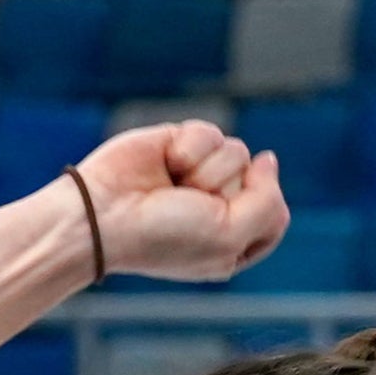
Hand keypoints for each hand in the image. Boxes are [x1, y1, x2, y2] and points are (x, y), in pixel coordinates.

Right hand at [69, 119, 288, 284]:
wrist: (100, 216)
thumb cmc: (160, 237)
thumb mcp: (230, 235)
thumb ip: (269, 202)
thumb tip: (267, 159)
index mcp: (231, 242)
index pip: (275, 216)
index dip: (259, 212)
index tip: (225, 225)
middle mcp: (216, 207)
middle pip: (259, 180)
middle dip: (226, 193)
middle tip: (187, 207)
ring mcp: (198, 174)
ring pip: (237, 152)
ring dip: (206, 171)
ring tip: (173, 186)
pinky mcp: (179, 146)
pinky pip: (210, 132)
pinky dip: (188, 149)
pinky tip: (164, 164)